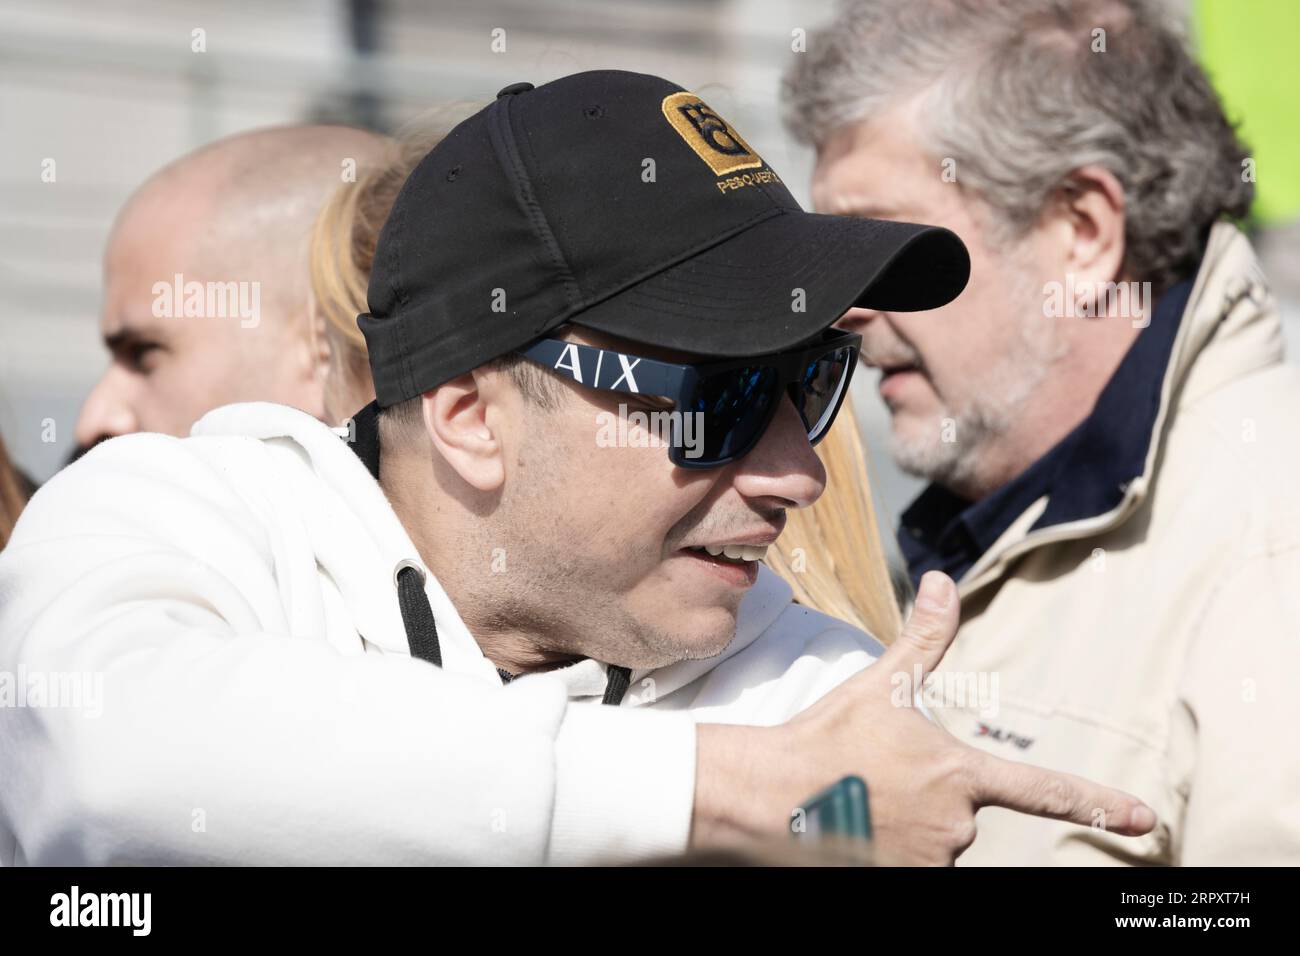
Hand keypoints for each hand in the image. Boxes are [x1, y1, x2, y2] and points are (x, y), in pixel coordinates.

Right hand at [692, 571, 1155, 863]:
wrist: (771, 795)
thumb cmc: (827, 737)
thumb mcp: (879, 684)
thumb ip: (923, 639)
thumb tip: (943, 580)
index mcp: (960, 772)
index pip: (1045, 791)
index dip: (1099, 804)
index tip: (1145, 819)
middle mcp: (956, 823)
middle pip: (962, 812)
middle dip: (929, 797)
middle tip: (876, 780)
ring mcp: (931, 858)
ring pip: (936, 841)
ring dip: (907, 825)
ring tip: (860, 804)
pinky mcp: (904, 882)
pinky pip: (912, 864)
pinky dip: (890, 849)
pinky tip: (857, 831)